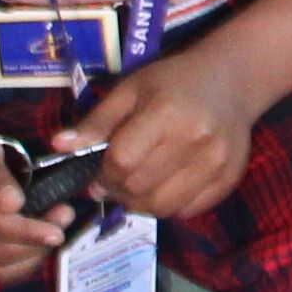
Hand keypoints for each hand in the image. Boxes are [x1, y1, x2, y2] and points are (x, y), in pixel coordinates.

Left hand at [66, 53, 258, 224]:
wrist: (232, 80)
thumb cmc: (173, 81)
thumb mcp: (130, 90)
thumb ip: (96, 122)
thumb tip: (59, 148)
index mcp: (167, 113)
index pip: (121, 162)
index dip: (102, 173)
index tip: (99, 169)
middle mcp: (196, 141)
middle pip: (139, 189)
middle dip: (118, 189)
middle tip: (116, 178)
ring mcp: (216, 164)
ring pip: (162, 207)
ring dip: (140, 203)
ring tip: (136, 185)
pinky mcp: (228, 180)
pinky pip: (187, 211)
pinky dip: (168, 206)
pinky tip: (164, 184)